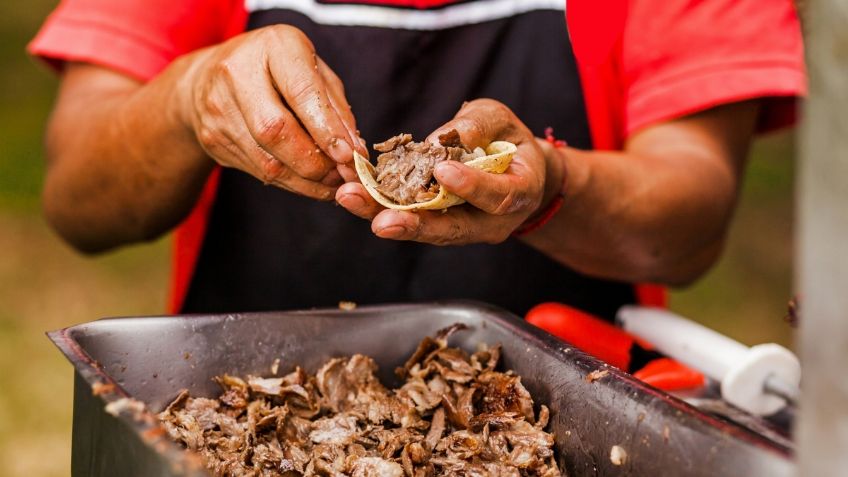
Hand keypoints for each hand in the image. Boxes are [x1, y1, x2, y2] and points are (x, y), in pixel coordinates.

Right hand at [178, 25, 364, 199]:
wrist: (207, 77)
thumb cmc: (273, 70)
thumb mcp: (311, 69)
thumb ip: (334, 106)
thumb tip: (354, 149)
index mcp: (273, 46)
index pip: (300, 91)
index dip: (327, 129)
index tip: (349, 155)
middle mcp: (237, 74)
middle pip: (276, 131)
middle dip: (316, 162)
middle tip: (343, 175)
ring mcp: (219, 110)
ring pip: (267, 162)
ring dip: (307, 181)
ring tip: (332, 184)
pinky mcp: (212, 140)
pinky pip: (259, 172)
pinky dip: (291, 183)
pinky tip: (309, 183)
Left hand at [337, 99, 564, 244]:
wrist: (511, 168)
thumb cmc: (508, 139)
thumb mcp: (501, 120)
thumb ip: (480, 124)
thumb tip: (449, 135)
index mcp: (520, 193)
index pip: (497, 197)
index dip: (471, 187)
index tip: (443, 173)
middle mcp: (492, 222)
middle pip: (453, 229)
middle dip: (414, 224)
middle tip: (381, 220)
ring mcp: (463, 228)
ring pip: (425, 230)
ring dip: (385, 216)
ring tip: (352, 200)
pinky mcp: (437, 223)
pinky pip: (411, 219)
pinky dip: (381, 207)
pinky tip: (354, 194)